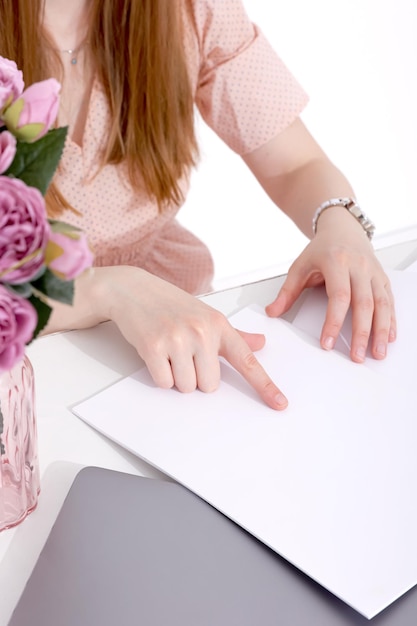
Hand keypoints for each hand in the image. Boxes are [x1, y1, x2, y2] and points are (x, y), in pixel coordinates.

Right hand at [95, 266, 287, 408]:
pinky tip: (156, 353)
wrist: (133, 290)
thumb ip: (235, 334)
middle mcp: (202, 331)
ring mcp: (178, 338)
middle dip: (195, 376)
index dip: (264, 385)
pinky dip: (160, 374)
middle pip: (210, 385)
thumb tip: (261, 343)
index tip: (280, 404)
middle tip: (183, 353)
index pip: (247, 360)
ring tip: (168, 351)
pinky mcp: (154, 346)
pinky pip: (164, 383)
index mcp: (219, 325)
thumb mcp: (206, 314)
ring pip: (187, 387)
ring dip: (176, 376)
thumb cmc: (171, 305)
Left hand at [266, 209, 395, 361]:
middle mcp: (359, 266)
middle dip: (362, 333)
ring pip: (382, 304)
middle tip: (357, 356)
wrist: (342, 229)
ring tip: (377, 353)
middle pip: (364, 303)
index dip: (334, 322)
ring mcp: (373, 272)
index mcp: (336, 262)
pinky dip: (390, 320)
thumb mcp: (300, 267)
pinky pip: (390, 301)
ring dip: (381, 331)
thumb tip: (272, 312)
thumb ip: (287, 292)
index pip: (338, 296)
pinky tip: (389, 336)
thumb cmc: (322, 249)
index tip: (328, 343)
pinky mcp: (382, 278)